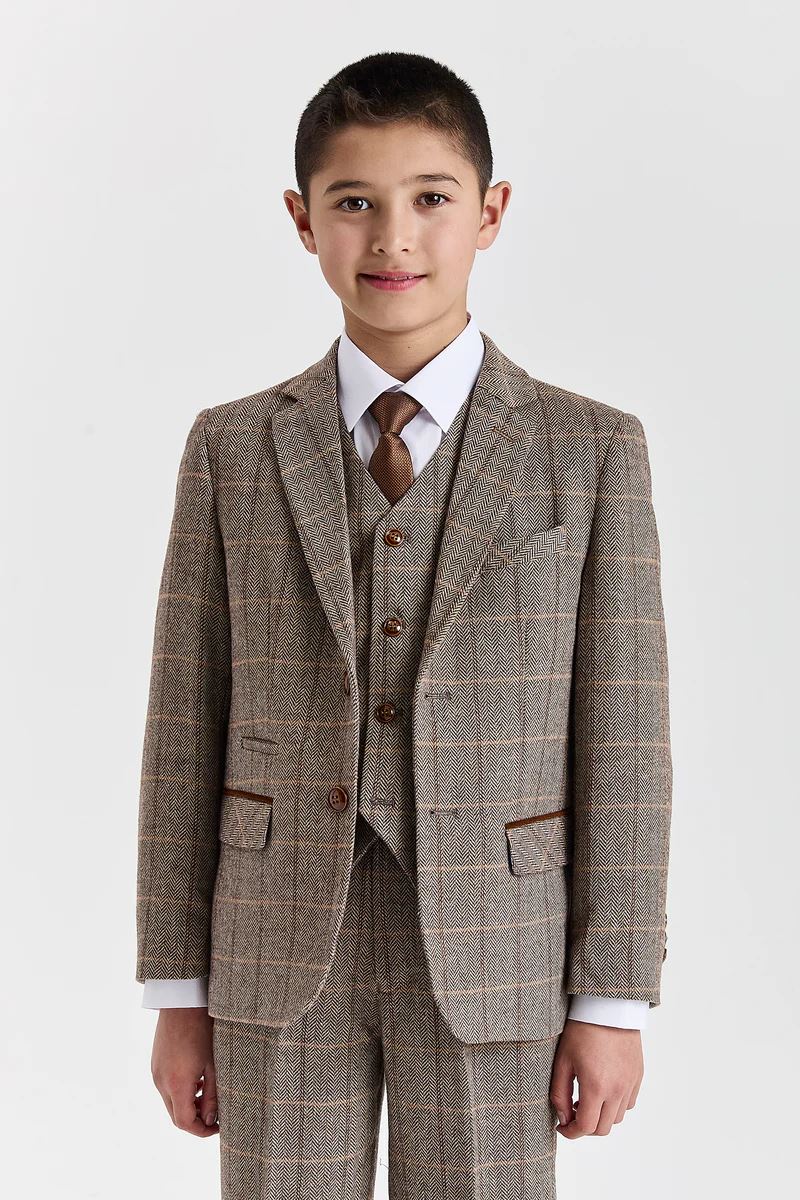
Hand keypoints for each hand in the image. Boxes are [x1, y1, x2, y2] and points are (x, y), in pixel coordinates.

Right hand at [150, 1008, 218, 1135]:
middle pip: (175, 1115)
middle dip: (195, 1120)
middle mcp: (161, 1081)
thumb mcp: (214, 1065)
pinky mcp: (155, 1063)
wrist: (182, 1002)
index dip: (201, 1131)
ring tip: (208, 1092)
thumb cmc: (203, 1030)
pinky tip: (196, 1078)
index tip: (217, 1127)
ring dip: (188, 1105)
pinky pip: (166, 1086)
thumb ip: (212, 1096)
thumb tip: (210, 1120)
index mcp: (176, 1083)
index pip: (184, 1122)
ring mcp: (155, 1072)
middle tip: (215, 1114)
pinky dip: (180, 1091)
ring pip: (170, 1101)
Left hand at [550, 1018, 643, 1137]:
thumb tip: (563, 1118)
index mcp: (596, 1086)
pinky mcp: (638, 1076)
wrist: (608, 1007)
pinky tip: (603, 1090)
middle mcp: (617, 1089)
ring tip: (586, 1099)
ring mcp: (630, 1083)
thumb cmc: (582, 1029)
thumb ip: (559, 1093)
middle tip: (572, 1113)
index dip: (571, 1133)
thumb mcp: (563, 1060)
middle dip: (585, 1127)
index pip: (586, 1127)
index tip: (562, 1127)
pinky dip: (615, 1106)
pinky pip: (628, 1103)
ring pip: (617, 1118)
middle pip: (603, 1128)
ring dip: (601, 1117)